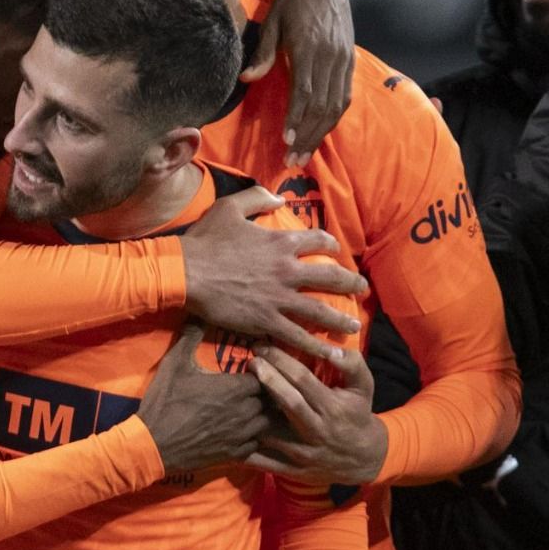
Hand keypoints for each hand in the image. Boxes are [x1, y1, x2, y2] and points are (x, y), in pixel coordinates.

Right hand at [137, 324, 271, 471]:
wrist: (153, 445)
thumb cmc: (165, 403)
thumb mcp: (175, 364)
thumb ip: (191, 337)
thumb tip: (198, 313)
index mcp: (236, 387)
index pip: (267, 374)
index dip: (262, 370)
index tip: (251, 367)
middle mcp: (246, 411)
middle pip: (272, 398)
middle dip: (266, 391)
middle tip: (254, 386)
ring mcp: (242, 435)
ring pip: (268, 421)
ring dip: (263, 413)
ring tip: (252, 407)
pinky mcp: (235, 454)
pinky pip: (257, 443)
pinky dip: (254, 436)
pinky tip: (244, 429)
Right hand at [181, 188, 364, 353]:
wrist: (185, 272)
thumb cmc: (205, 240)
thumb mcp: (229, 207)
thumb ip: (256, 198)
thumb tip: (278, 196)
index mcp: (281, 242)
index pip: (317, 241)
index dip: (330, 244)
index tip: (337, 251)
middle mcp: (287, 270)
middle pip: (330, 278)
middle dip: (351, 284)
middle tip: (363, 289)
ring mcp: (279, 298)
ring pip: (319, 311)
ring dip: (340, 320)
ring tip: (354, 327)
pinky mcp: (266, 321)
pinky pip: (296, 336)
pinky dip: (315, 346)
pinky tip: (330, 353)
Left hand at [245, 0, 355, 164]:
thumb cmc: (290, 3)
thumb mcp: (271, 22)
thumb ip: (262, 54)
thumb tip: (246, 79)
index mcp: (308, 47)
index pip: (305, 91)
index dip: (296, 117)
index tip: (286, 139)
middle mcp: (329, 56)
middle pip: (322, 105)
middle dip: (307, 135)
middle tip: (293, 160)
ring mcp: (343, 59)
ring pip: (336, 105)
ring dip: (320, 133)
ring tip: (305, 154)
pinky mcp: (350, 61)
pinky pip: (344, 95)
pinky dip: (333, 118)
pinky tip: (321, 132)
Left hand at [248, 344, 384, 485]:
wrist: (363, 460)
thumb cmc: (357, 415)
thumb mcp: (364, 388)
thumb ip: (352, 364)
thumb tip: (332, 350)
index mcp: (332, 408)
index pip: (303, 380)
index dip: (281, 361)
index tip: (263, 347)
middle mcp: (316, 431)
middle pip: (287, 402)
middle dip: (266, 379)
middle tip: (250, 362)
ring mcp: (303, 453)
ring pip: (272, 432)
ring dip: (253, 412)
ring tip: (237, 393)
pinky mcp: (292, 471)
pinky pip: (265, 462)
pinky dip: (246, 450)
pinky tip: (232, 432)